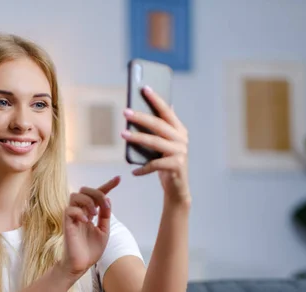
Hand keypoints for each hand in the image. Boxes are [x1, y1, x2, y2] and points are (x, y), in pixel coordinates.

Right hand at [61, 176, 120, 277]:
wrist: (81, 265)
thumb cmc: (90, 249)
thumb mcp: (104, 231)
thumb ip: (105, 216)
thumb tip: (108, 199)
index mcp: (89, 212)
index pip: (97, 194)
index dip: (108, 185)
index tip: (118, 179)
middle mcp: (80, 211)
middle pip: (84, 190)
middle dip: (97, 193)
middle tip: (105, 205)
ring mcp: (72, 217)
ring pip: (75, 195)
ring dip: (88, 201)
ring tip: (95, 215)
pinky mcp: (67, 224)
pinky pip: (70, 210)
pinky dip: (80, 213)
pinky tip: (87, 221)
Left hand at [121, 86, 190, 205]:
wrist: (178, 189)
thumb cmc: (166, 164)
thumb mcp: (164, 145)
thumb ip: (159, 129)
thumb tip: (145, 110)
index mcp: (179, 130)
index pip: (167, 111)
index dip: (156, 99)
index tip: (144, 88)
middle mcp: (182, 139)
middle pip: (158, 124)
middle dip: (141, 116)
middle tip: (125, 111)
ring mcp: (181, 152)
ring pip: (155, 142)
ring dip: (137, 137)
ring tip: (123, 134)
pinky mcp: (177, 166)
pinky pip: (155, 165)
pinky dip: (143, 169)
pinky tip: (133, 171)